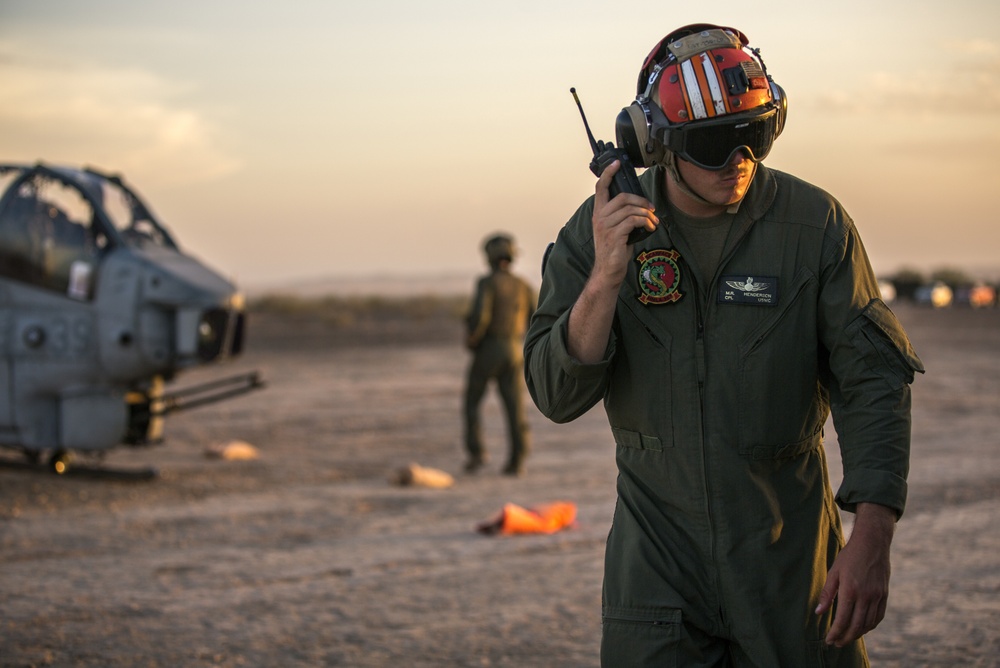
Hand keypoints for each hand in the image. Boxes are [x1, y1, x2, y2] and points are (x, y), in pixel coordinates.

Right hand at [591, 160, 657, 286]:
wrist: (608, 271)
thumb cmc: (614, 250)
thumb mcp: (615, 229)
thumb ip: (621, 216)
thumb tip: (640, 206)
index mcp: (598, 213)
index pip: (600, 188)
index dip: (608, 174)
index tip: (616, 164)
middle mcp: (599, 217)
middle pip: (622, 196)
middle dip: (641, 200)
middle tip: (651, 208)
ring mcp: (606, 226)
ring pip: (630, 209)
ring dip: (646, 214)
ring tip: (653, 222)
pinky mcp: (615, 235)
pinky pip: (633, 221)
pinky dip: (645, 222)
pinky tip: (650, 228)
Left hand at [816, 503, 896, 646]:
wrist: (872, 543)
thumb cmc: (849, 556)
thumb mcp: (834, 572)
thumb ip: (827, 594)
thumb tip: (818, 612)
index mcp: (850, 590)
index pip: (842, 620)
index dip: (835, 633)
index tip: (829, 640)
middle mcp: (866, 596)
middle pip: (856, 626)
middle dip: (845, 638)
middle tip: (836, 644)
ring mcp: (877, 596)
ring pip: (868, 624)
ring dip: (857, 634)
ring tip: (847, 638)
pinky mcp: (884, 595)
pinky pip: (878, 616)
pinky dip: (870, 626)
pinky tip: (862, 628)